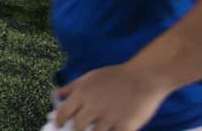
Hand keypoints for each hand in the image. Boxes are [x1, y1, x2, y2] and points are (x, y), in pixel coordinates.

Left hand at [53, 63, 172, 130]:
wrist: (144, 77)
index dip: (59, 121)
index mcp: (83, 94)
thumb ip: (72, 87)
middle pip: (77, 127)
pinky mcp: (126, 126)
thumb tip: (57, 95)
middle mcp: (94, 106)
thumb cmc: (116, 76)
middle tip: (78, 130)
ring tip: (97, 129)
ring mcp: (110, 117)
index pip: (64, 112)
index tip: (59, 125)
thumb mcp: (90, 76)